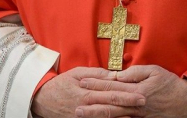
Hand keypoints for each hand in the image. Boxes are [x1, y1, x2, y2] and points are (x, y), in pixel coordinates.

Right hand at [31, 67, 145, 117]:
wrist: (42, 99)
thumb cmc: (61, 84)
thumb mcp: (77, 73)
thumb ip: (96, 74)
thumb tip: (114, 74)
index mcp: (87, 92)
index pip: (111, 93)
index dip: (127, 94)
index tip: (141, 93)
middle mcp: (87, 106)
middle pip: (112, 106)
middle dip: (129, 105)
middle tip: (144, 103)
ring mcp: (84, 117)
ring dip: (122, 117)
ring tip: (137, 115)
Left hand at [79, 65, 186, 117]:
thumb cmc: (171, 84)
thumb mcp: (154, 71)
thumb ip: (135, 72)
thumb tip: (118, 75)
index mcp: (137, 90)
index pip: (112, 86)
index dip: (96, 84)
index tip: (82, 82)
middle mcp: (135, 106)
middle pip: (109, 105)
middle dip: (91, 105)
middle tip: (75, 105)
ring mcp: (138, 117)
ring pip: (114, 117)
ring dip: (97, 116)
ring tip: (82, 116)